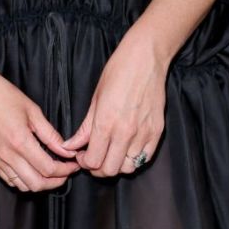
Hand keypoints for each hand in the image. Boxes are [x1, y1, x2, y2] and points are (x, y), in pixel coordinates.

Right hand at [0, 66, 78, 192]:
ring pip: (22, 186)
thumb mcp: (33, 112)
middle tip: (65, 172)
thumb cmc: (4, 96)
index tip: (73, 165)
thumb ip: (51, 135)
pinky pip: (9, 180)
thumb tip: (67, 151)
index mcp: (20, 141)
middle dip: (55, 182)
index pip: (48, 168)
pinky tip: (32, 170)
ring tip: (50, 173)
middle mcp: (7, 154)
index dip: (65, 170)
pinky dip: (24, 181)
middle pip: (36, 184)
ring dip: (40, 183)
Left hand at [63, 28, 166, 177]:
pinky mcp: (157, 131)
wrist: (145, 58)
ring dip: (117, 165)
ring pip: (129, 168)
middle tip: (94, 157)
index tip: (83, 156)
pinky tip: (127, 148)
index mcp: (105, 123)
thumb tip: (70, 145)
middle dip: (98, 168)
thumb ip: (84, 128)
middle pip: (110, 170)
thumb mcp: (95, 99)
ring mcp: (143, 133)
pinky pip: (145, 158)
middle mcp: (125, 133)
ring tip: (112, 153)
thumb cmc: (118, 72)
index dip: (85, 163)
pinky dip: (134, 159)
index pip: (93, 161)